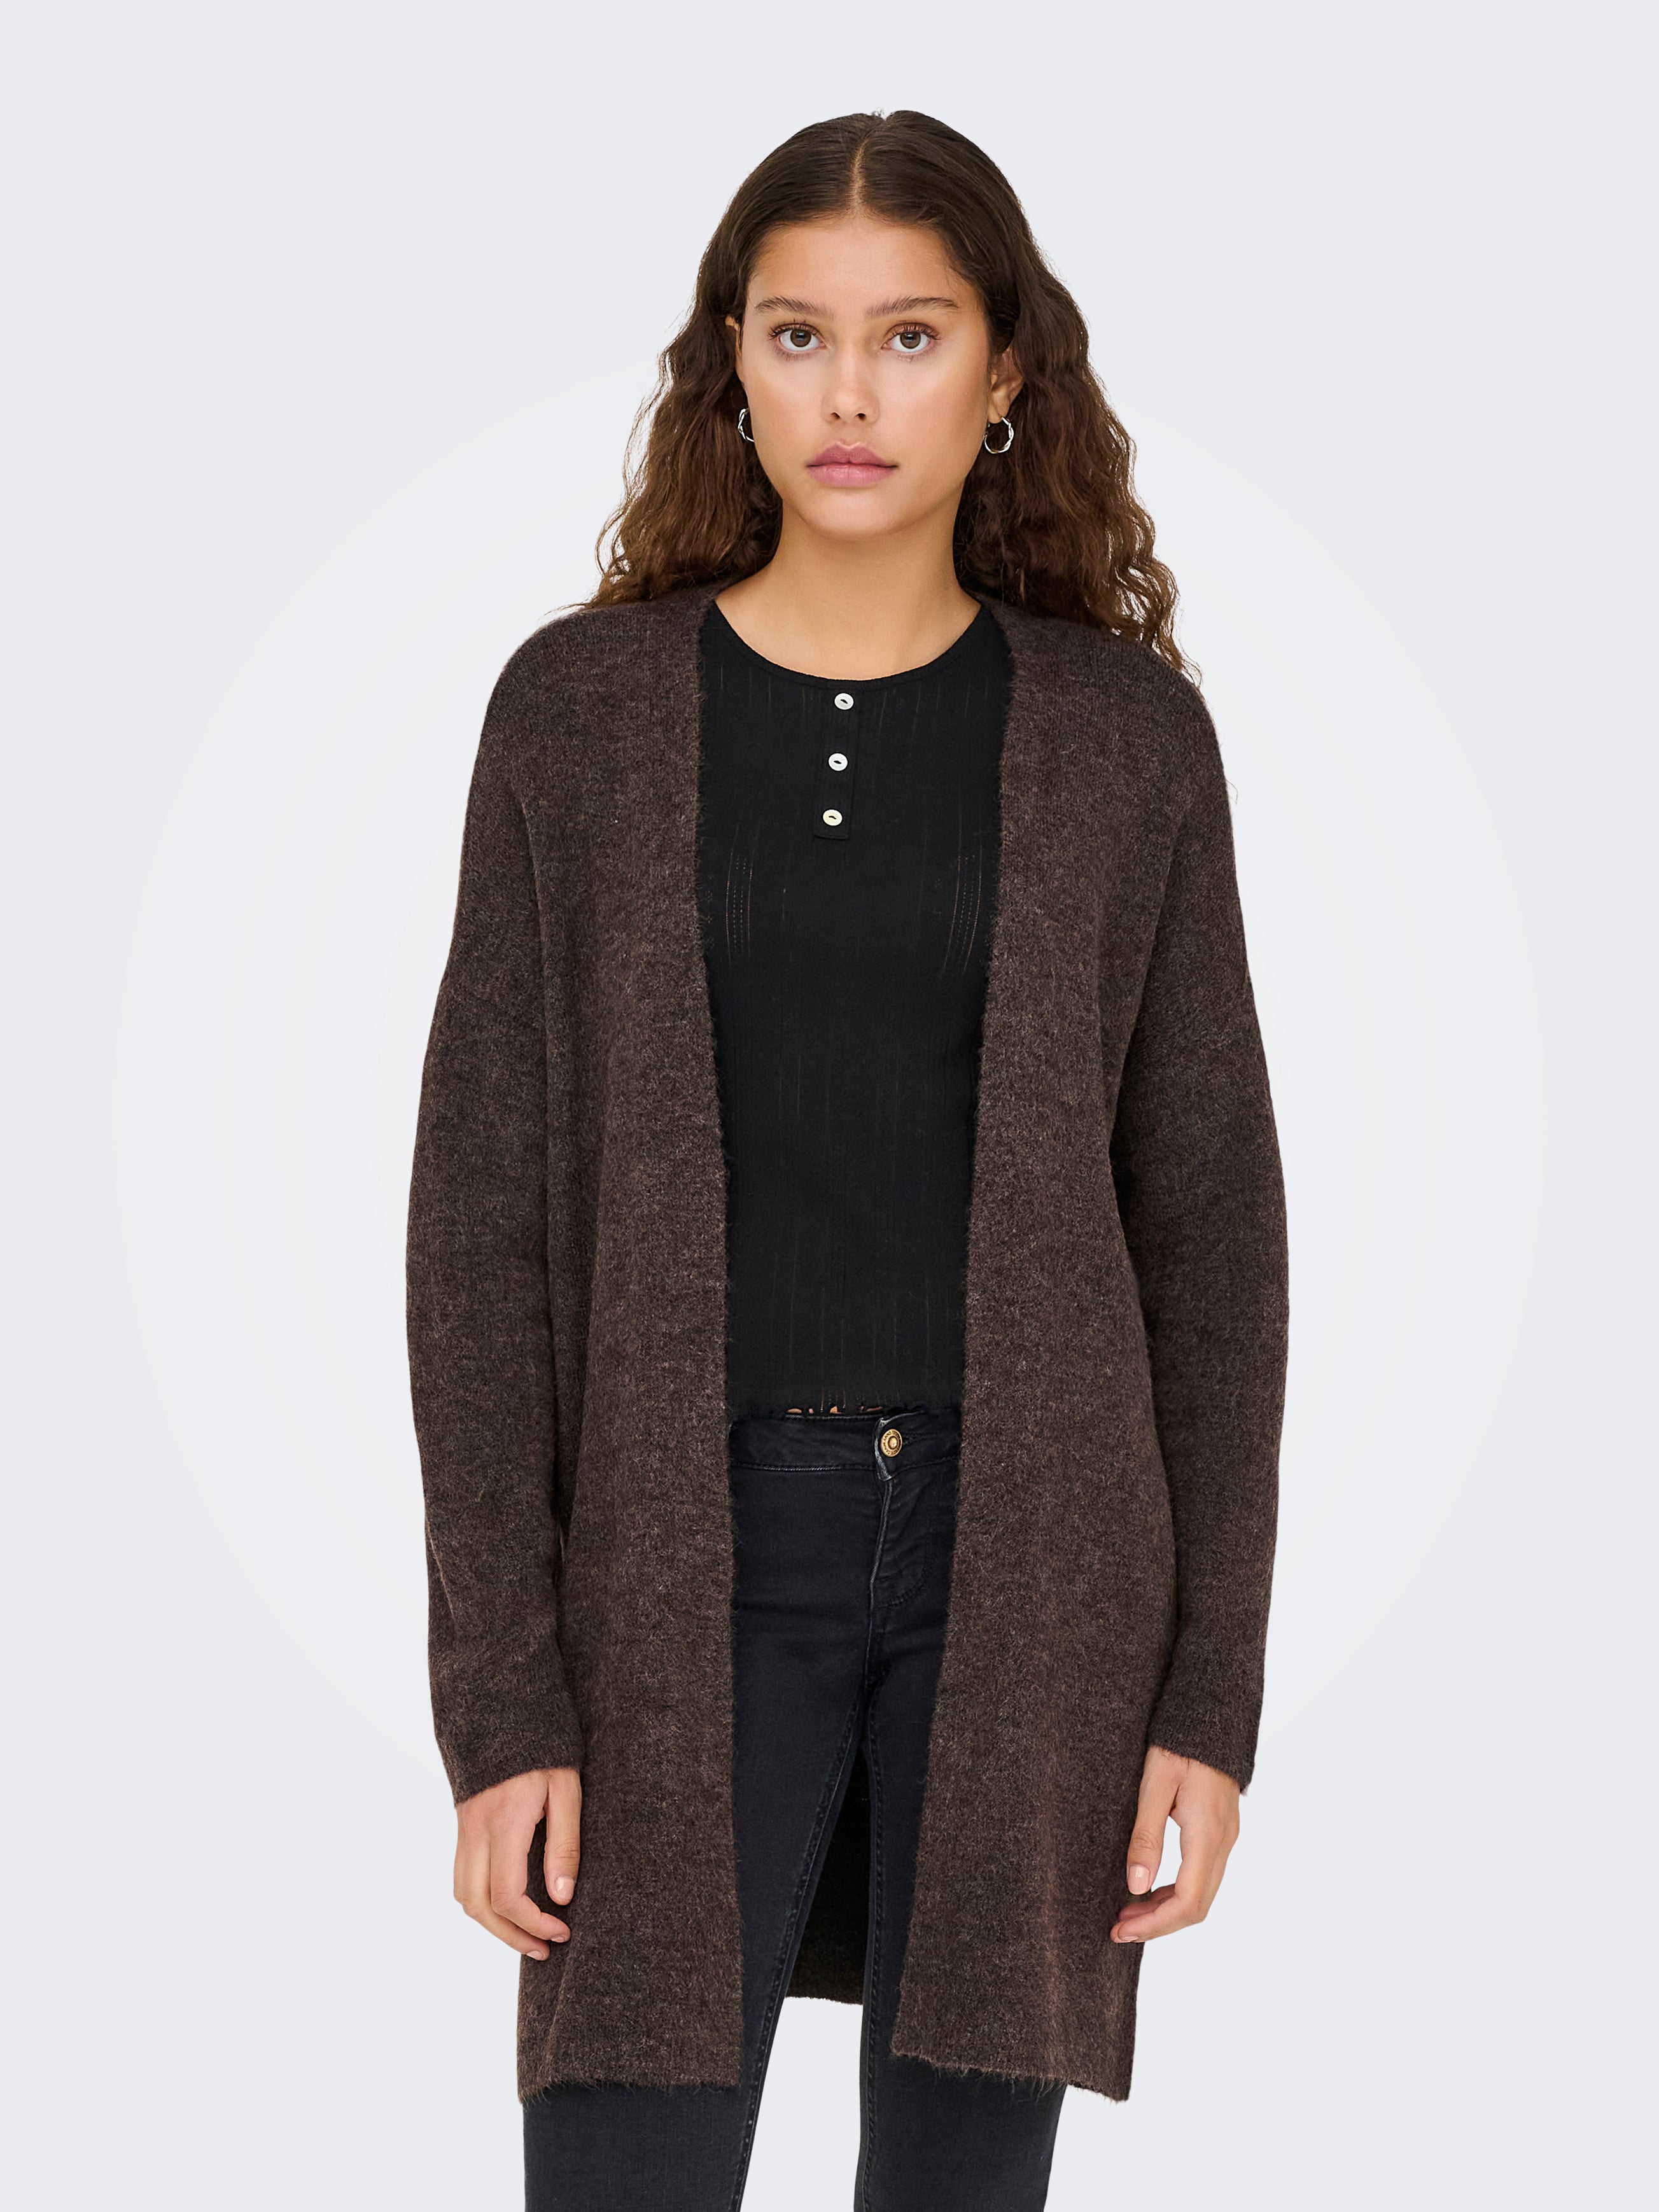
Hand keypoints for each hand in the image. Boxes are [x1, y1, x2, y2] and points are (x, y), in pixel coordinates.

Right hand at [454, 1766, 581, 1960]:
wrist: (504, 1711)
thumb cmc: (544, 1749)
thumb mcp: (566, 1789)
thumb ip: (564, 1843)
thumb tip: (562, 1897)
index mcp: (504, 1823)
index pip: (507, 1895)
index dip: (532, 1923)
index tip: (562, 1930)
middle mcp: (475, 1832)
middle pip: (477, 1906)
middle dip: (510, 1936)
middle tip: (544, 1948)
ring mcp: (464, 1830)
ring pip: (464, 1895)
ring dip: (492, 1924)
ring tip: (528, 1934)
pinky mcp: (463, 1827)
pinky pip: (463, 1877)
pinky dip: (482, 1901)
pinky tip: (510, 1905)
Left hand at [1110, 1745, 1238, 1943]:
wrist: (1209, 1714)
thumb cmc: (1178, 1745)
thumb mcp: (1154, 1786)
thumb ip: (1146, 1837)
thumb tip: (1135, 1886)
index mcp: (1207, 1835)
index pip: (1187, 1902)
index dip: (1155, 1924)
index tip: (1121, 1929)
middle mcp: (1223, 1843)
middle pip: (1197, 1906)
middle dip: (1158, 1924)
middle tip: (1119, 1927)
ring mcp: (1226, 1838)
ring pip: (1202, 1893)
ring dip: (1167, 1909)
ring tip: (1128, 1911)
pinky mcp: (1221, 1831)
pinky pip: (1203, 1875)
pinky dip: (1177, 1891)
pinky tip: (1151, 1887)